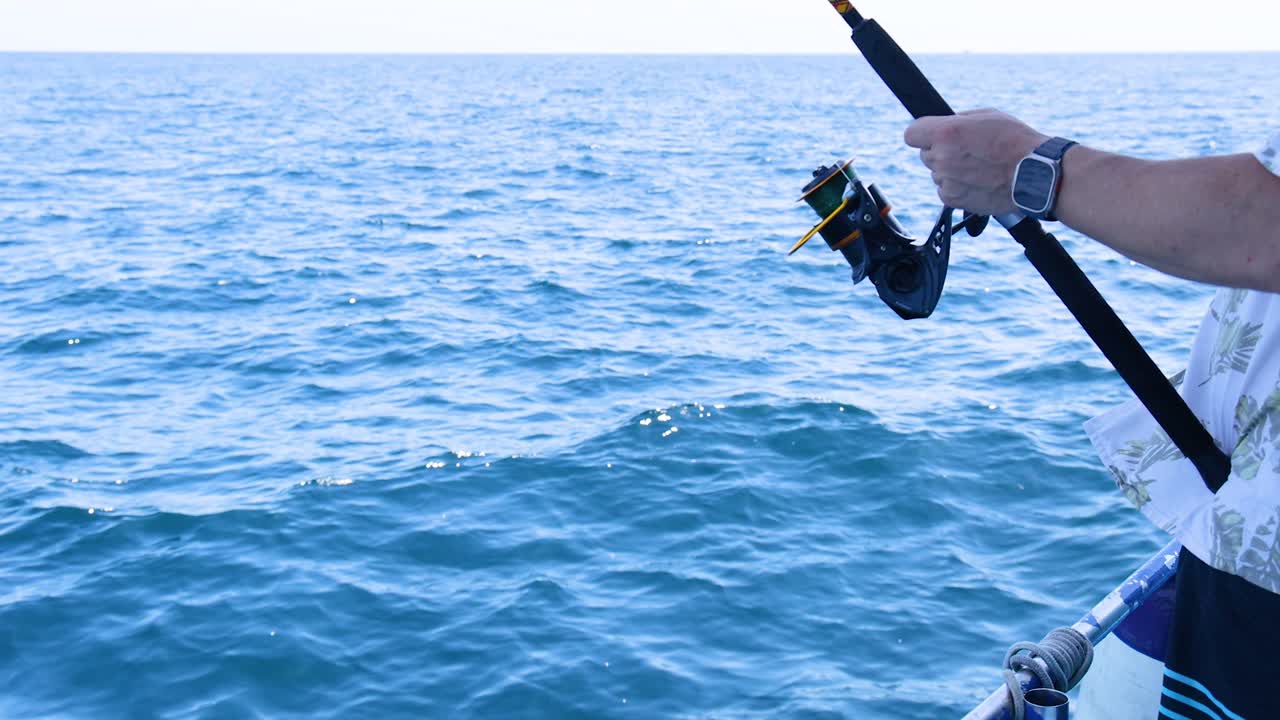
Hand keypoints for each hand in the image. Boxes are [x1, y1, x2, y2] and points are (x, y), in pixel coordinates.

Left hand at [904, 109, 1049, 215]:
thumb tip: (944, 124)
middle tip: (966, 151)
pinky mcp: (952, 199)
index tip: (931, 135)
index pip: (911, 134)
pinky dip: (956, 187)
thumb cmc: (1015, 141)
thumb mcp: (986, 116)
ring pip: (936, 172)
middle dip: (940, 151)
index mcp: (946, 132)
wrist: (1034, 174)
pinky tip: (977, 180)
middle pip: (925, 154)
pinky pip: (944, 190)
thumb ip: (958, 121)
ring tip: (978, 166)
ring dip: (949, 170)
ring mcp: (946, 180)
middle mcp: (942, 157)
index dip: (922, 133)